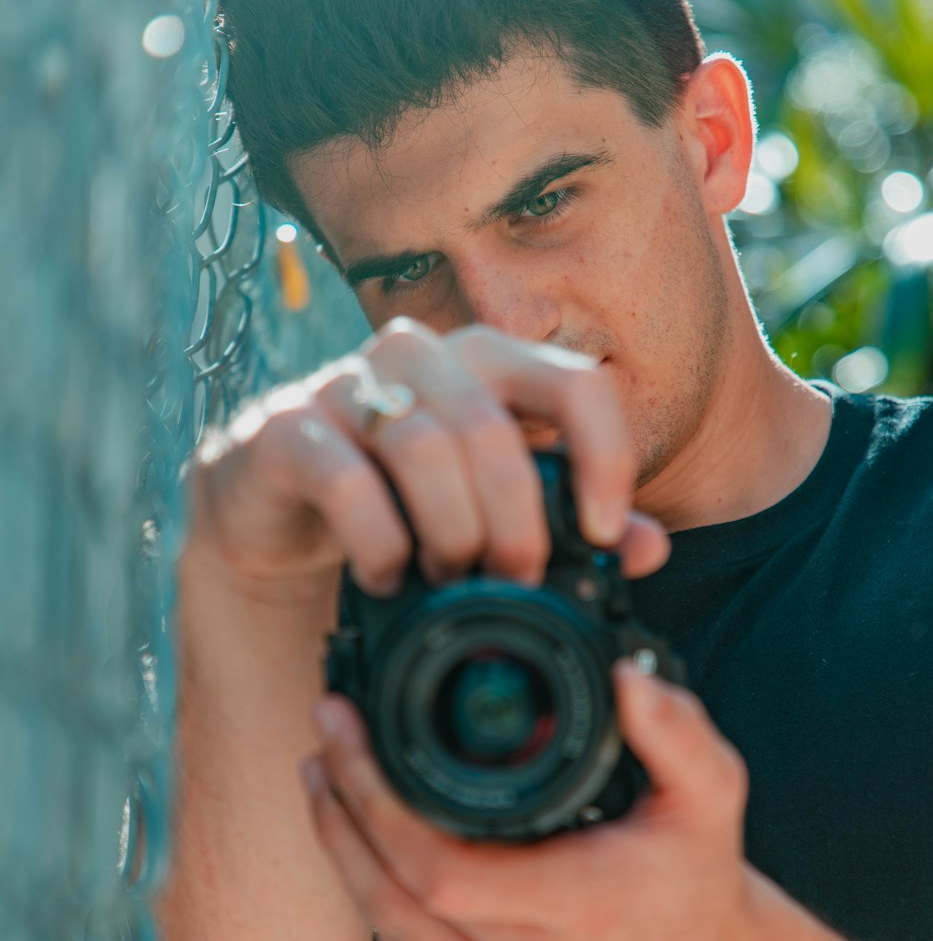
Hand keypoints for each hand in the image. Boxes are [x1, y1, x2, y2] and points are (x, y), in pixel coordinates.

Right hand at [182, 319, 667, 603]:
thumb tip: (647, 546)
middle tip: (516, 585)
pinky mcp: (283, 430)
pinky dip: (379, 544)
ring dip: (449, 534)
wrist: (278, 515)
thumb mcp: (494, 513)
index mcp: (487, 360)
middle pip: (494, 430)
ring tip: (450, 581)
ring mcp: (343, 384)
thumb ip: (571, 525)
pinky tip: (387, 578)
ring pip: (423, 449)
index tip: (599, 535)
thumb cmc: (404, 505)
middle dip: (516, 525)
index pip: (576, 382)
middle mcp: (418, 355)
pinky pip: (346, 482)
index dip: (604, 459)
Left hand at [301, 660, 761, 940]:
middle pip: (395, 898)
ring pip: (389, 931)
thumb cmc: (699, 877)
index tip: (352, 733)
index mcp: (581, 912)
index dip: (377, 802)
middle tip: (325, 741)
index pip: (441, 869)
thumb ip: (675, 728)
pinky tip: (357, 844)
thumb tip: (624, 676)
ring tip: (325, 780)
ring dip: (343, 852)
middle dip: (343, 813)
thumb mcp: (711, 791)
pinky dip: (374, 897)